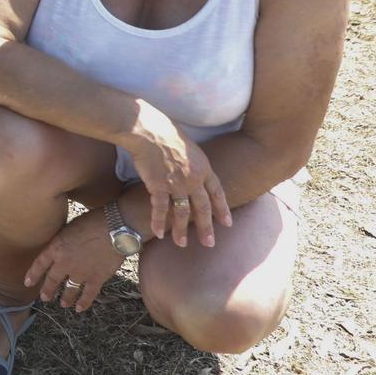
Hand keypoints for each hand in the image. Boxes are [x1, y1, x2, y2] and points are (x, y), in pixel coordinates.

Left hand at [22, 208, 127, 310]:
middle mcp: (64, 263)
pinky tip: (80, 308)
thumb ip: (63, 239)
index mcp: (55, 247)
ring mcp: (80, 272)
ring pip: (69, 289)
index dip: (33, 274)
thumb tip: (62, 244)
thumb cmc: (93, 221)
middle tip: (44, 298)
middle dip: (47, 290)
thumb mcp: (69, 226)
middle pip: (52, 280)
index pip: (40, 264)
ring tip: (63, 304)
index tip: (28, 283)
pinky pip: (88, 294)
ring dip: (65, 298)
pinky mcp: (96, 278)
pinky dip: (84, 302)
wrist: (114, 228)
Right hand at [120, 102, 230, 246]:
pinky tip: (158, 233)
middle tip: (209, 243)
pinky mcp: (159, 186)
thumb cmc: (166, 132)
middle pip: (203, 208)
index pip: (217, 192)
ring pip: (182, 212)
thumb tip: (193, 169)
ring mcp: (177, 184)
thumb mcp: (190, 146)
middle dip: (206, 227)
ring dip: (181, 230)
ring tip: (181, 244)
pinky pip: (160, 209)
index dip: (222, 209)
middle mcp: (194, 179)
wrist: (149, 130)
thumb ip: (194, 162)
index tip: (226, 224)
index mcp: (204, 168)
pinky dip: (158, 222)